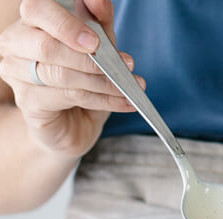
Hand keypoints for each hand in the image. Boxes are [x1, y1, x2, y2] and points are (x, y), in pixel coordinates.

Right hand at [0, 0, 143, 158]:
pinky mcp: (28, 102)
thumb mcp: (98, 48)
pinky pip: (69, 98)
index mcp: (31, 22)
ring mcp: (17, 74)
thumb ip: (99, 23)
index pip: (38, 10)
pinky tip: (124, 102)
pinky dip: (103, 100)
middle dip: (90, 58)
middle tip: (125, 64)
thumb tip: (99, 1)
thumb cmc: (83, 81)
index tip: (96, 39)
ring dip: (102, 82)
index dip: (67, 23)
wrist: (72, 125)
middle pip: (47, 46)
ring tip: (129, 87)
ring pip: (61, 75)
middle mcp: (16, 43)